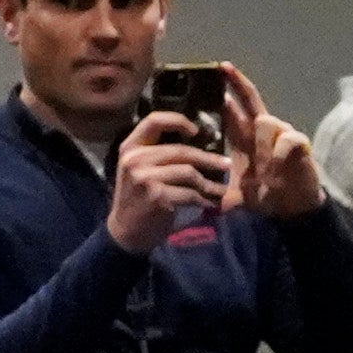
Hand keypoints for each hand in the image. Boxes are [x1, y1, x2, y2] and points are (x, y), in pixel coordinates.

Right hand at [108, 107, 231, 252]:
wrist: (125, 231)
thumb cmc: (138, 198)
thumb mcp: (138, 169)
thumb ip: (157, 153)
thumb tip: (197, 140)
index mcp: (130, 148)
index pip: (154, 120)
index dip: (178, 121)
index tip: (197, 130)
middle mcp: (135, 159)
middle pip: (181, 150)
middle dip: (208, 159)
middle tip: (227, 164)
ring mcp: (145, 178)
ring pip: (189, 172)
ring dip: (209, 184)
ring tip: (220, 189)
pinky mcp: (157, 197)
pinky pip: (190, 194)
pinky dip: (203, 200)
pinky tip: (208, 204)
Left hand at [219, 64, 325, 219]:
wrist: (293, 208)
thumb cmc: (265, 195)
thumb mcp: (236, 193)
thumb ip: (218, 192)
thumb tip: (197, 195)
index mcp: (244, 138)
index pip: (232, 110)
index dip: (222, 94)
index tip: (210, 77)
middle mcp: (261, 132)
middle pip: (250, 99)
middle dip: (238, 83)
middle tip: (224, 67)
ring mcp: (281, 135)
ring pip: (266, 121)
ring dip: (261, 144)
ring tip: (261, 170)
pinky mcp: (298, 144)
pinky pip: (286, 139)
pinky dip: (277, 153)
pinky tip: (273, 170)